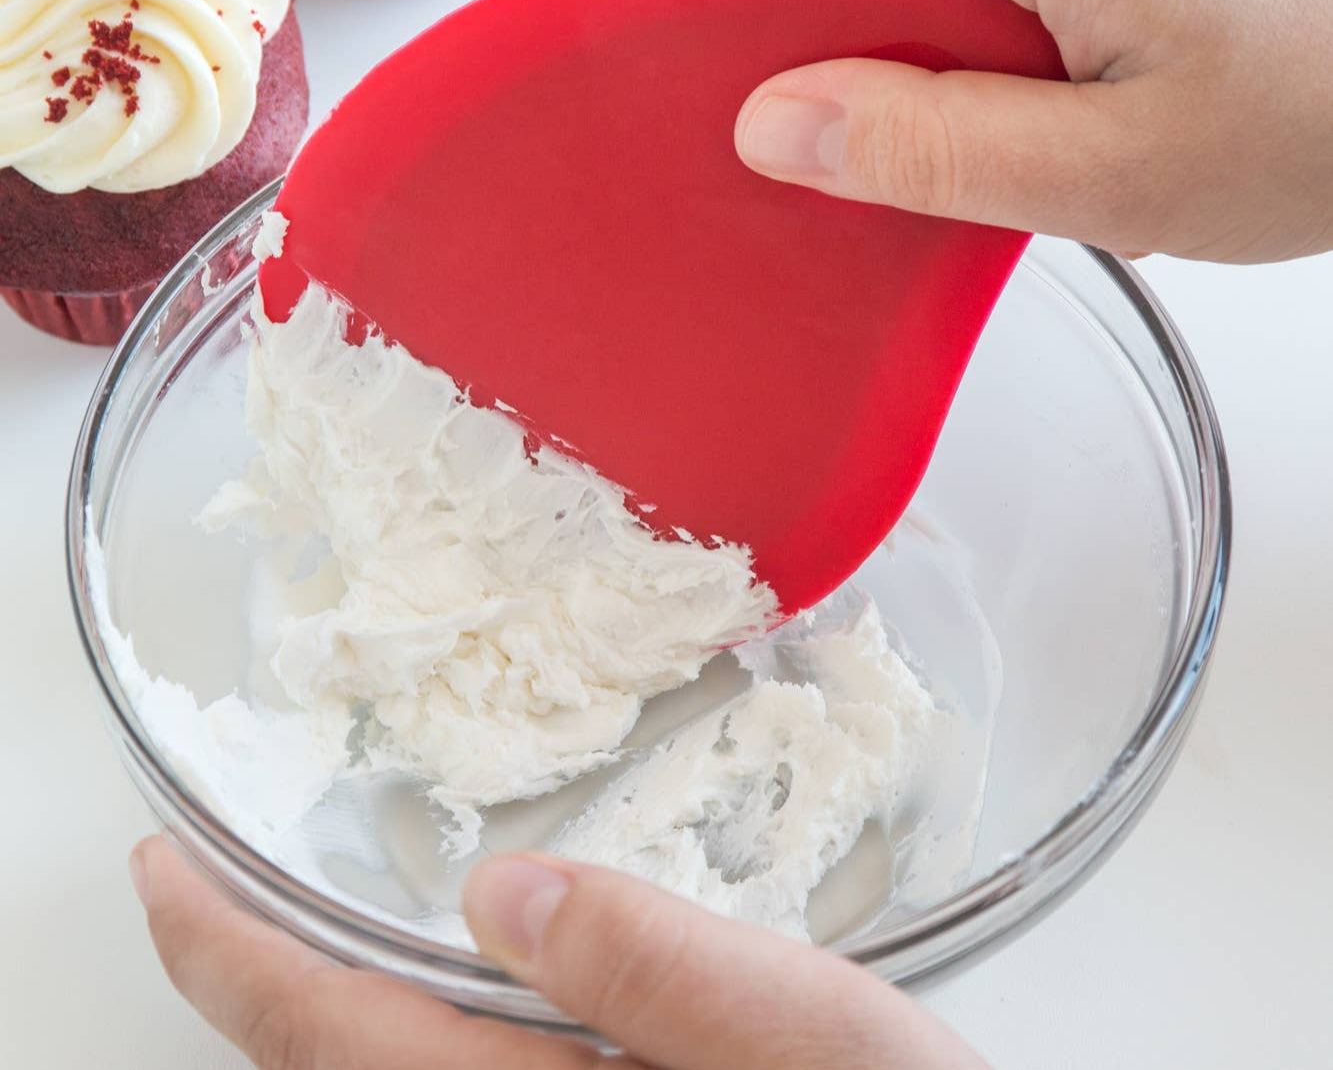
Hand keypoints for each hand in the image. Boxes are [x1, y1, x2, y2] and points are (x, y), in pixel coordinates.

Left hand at [130, 835, 988, 1068]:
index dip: (224, 952)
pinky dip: (387, 1028)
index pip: (331, 1036)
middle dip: (245, 978)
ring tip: (281, 920)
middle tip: (198, 882)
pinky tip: (420, 984)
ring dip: (311, 1006)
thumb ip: (669, 971)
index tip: (159, 866)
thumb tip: (508, 895)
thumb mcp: (817, 1043)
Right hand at [735, 0, 1332, 262]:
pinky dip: (986, 50)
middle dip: (842, 52)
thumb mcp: (1104, 171)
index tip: (756, 112)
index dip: (756, 9)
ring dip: (922, 63)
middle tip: (876, 167)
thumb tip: (777, 122)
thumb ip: (926, 147)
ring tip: (978, 158)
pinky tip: (1036, 124)